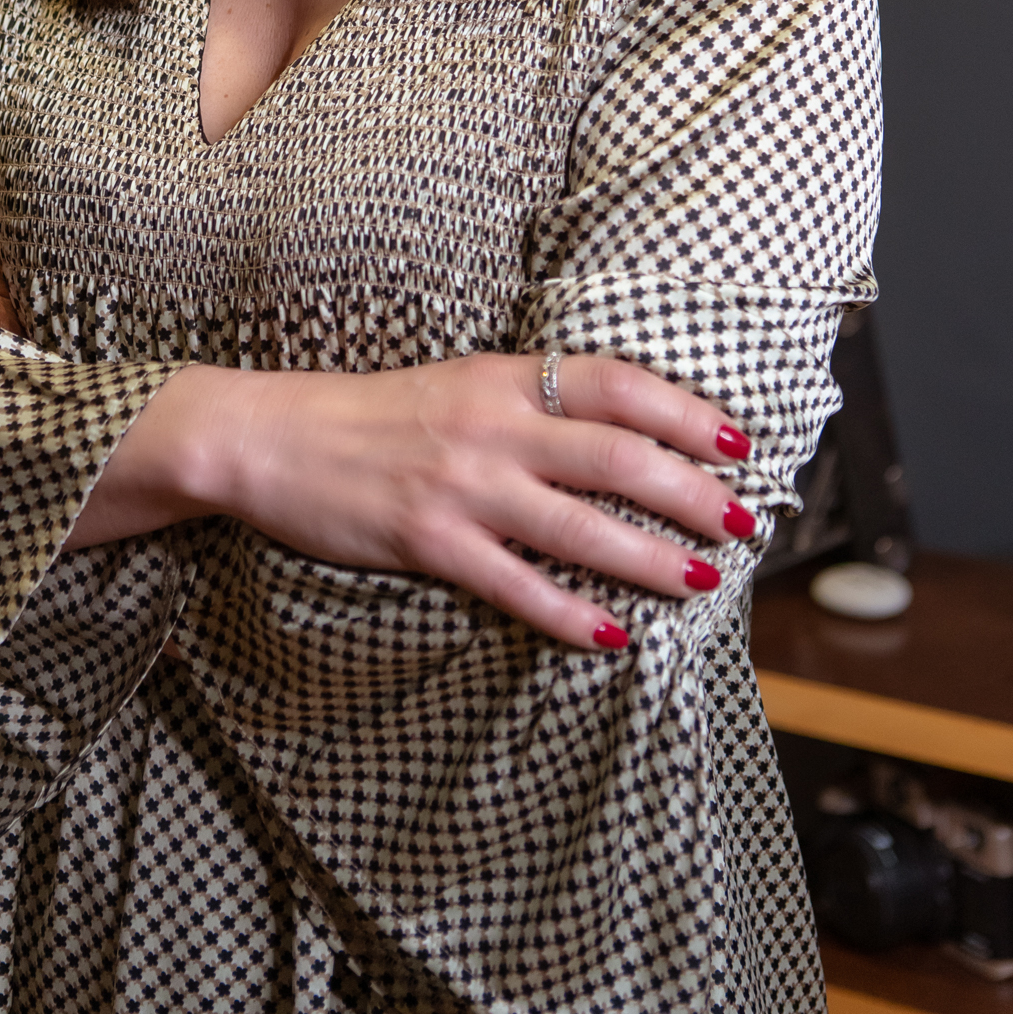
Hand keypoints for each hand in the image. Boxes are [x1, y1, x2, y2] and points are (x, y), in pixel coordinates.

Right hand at [70, 351, 756, 650]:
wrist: (266, 437)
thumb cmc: (365, 414)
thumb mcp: (453, 383)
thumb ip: (524, 401)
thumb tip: (610, 429)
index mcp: (500, 378)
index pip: (616, 384)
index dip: (685, 411)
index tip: (738, 441)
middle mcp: (490, 426)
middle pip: (617, 455)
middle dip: (692, 488)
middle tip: (746, 518)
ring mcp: (460, 486)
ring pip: (579, 525)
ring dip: (651, 555)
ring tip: (704, 577)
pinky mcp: (427, 542)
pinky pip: (515, 586)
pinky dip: (569, 614)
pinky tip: (611, 635)